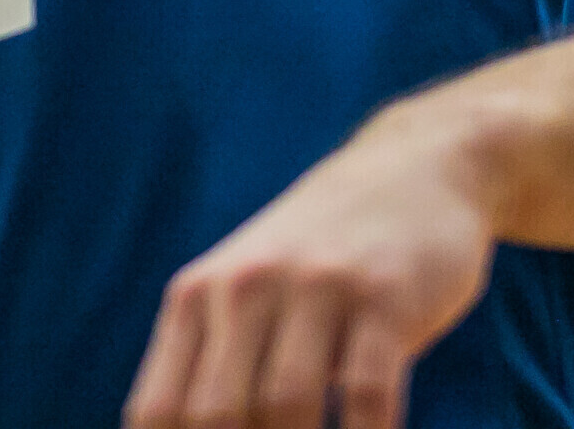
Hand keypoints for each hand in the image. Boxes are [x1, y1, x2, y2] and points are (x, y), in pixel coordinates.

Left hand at [125, 92, 499, 428]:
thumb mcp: (247, 290)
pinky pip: (368, 395)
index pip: (159, 413)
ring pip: (287, 408)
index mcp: (198, 297)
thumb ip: (214, 362)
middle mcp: (247, 286)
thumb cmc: (318, 258)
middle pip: (218, 416)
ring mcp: (317, 286)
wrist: (413, 169)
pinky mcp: (385, 296)